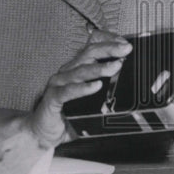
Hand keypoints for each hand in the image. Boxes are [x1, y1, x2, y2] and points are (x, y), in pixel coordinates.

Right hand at [20, 29, 131, 147]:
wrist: (43, 133)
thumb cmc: (68, 114)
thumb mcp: (90, 99)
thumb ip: (105, 90)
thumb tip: (130, 85)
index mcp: (76, 67)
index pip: (91, 45)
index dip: (107, 40)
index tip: (124, 42)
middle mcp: (67, 71)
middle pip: (89, 53)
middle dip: (109, 49)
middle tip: (125, 49)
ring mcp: (58, 83)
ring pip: (81, 70)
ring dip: (100, 68)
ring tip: (116, 66)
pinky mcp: (53, 98)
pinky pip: (68, 91)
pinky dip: (83, 88)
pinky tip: (96, 86)